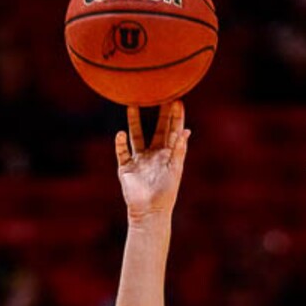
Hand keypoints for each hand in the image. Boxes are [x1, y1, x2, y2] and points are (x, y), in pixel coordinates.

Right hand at [116, 100, 189, 220]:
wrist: (149, 212)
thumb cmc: (166, 193)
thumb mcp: (175, 170)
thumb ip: (179, 150)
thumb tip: (186, 131)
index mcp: (169, 155)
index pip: (173, 131)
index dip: (175, 116)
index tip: (177, 100)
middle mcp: (154, 155)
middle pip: (157, 129)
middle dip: (158, 113)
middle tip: (157, 94)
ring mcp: (139, 160)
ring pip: (137, 136)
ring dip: (134, 122)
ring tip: (132, 105)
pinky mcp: (126, 168)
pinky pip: (122, 152)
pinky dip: (120, 143)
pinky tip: (120, 134)